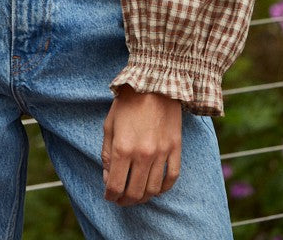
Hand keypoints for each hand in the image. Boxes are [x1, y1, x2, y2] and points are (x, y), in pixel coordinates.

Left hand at [101, 86, 180, 205]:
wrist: (155, 82)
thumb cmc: (128, 101)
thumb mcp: (109, 124)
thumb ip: (107, 153)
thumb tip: (108, 177)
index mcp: (123, 148)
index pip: (115, 186)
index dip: (110, 196)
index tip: (108, 195)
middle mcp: (143, 155)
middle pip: (134, 193)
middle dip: (125, 200)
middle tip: (120, 199)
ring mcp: (162, 153)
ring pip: (153, 189)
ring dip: (143, 197)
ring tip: (136, 194)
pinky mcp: (175, 149)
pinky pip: (171, 178)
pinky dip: (163, 188)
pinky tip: (155, 188)